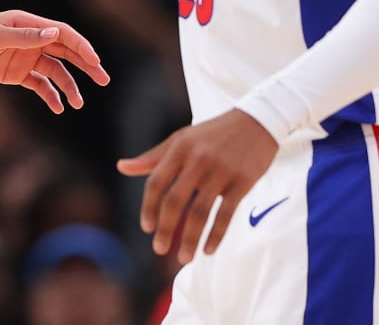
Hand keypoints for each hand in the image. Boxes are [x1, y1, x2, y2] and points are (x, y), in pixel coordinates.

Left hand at [0, 11, 108, 113]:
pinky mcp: (13, 74)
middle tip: (103, 79)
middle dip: (85, 64)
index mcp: (24, 23)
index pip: (61, 33)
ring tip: (78, 103)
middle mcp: (27, 39)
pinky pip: (38, 84)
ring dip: (68, 85)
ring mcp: (21, 57)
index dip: (81, 46)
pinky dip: (50, 95)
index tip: (96, 62)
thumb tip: (54, 34)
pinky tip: (58, 107)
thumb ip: (23, 37)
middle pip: (64, 51)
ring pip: (54, 70)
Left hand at [116, 110, 278, 263]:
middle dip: (166, 229)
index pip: (156, 182)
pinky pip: (226, 214)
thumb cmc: (212, 133)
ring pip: (200, 211)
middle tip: (159, 250)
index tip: (146, 228)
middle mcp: (198, 159)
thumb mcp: (181, 139)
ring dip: (190, 239)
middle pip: (175, 200)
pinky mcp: (243, 181)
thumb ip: (153, 157)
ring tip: (184, 258)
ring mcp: (221, 170)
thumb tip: (121, 167)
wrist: (256, 121)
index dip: (149, 207)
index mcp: (179, 148)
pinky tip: (208, 250)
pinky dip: (216, 235)